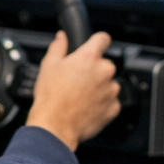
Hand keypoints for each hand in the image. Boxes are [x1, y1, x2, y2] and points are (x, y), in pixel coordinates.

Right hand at [25, 31, 120, 150]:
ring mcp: (111, 90)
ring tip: (80, 97)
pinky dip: (102, 104)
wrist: (55, 125)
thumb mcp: (49, 65)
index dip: (98, 41)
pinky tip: (86, 107)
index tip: (96, 46)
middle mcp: (104, 71)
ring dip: (99, 88)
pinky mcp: (114, 108)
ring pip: (108, 84)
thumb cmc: (51, 97)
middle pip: (104, 64)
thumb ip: (58, 47)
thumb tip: (62, 37)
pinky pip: (111, 101)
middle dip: (93, 71)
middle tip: (77, 81)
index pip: (103, 39)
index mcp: (89, 57)